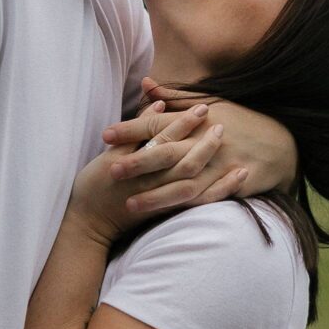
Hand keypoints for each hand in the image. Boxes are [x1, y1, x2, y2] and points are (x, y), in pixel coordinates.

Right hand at [69, 102, 242, 244]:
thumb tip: (159, 105)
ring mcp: (162, 199)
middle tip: (221, 125)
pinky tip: (238, 176)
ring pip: (196, 182)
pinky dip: (222, 189)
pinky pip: (201, 202)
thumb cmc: (94, 185)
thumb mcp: (108, 154)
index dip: (184, 123)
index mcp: (135, 165)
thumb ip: (134, 131)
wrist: (90, 223)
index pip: (164, 140)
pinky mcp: (169, 211)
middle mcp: (152, 182)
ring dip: (215, 163)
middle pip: (185, 161)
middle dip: (205, 142)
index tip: (202, 108)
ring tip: (230, 146)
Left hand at [102, 77, 298, 196]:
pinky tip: (163, 217)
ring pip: (182, 183)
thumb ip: (174, 96)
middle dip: (137, 163)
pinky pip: (204, 200)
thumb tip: (145, 84)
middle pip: (166, 153)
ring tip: (128, 204)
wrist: (282, 143)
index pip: (158, 123)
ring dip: (155, 195)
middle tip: (109, 171)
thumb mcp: (209, 101)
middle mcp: (207, 141)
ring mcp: (219, 166)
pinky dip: (183, 208)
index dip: (131, 129)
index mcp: (199, 119)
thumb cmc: (239, 120)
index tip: (105, 135)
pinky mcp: (230, 185)